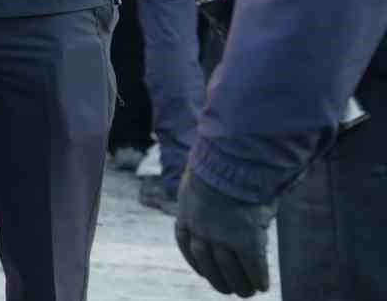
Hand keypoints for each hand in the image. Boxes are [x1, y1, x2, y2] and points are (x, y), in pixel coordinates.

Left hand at [174, 169, 275, 296]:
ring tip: (247, 293)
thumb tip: (224, 191)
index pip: (185, 241)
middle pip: (206, 260)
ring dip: (238, 283)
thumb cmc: (222, 162)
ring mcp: (222, 236)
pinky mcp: (245, 241)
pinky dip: (257, 277)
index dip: (194, 259)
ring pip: (228, 268)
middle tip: (228, 289)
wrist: (230, 160)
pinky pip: (253, 265)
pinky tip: (263, 286)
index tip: (202, 270)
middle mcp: (200, 228)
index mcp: (186, 211)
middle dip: (216, 277)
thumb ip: (212, 191)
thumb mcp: (205, 176)